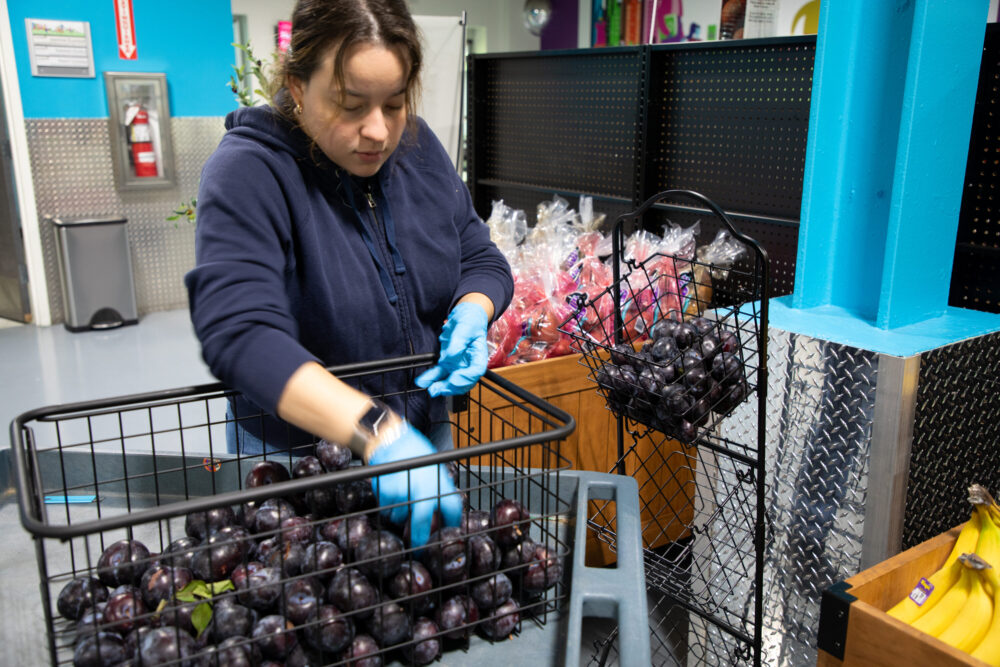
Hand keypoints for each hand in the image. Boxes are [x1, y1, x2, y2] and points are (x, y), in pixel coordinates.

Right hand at [367, 422, 463, 546]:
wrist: (392, 439)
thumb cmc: (415, 452)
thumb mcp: (434, 468)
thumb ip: (436, 488)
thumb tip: (440, 510)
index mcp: (437, 484)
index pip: (451, 509)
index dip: (452, 523)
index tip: (449, 532)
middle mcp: (421, 490)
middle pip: (422, 524)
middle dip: (420, 539)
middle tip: (418, 547)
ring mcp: (402, 492)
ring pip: (399, 518)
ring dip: (399, 515)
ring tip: (401, 497)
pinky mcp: (385, 492)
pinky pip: (386, 508)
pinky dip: (387, 505)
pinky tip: (390, 490)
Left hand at [416, 302, 488, 395]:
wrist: (465, 314)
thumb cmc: (471, 320)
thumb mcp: (465, 328)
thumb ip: (458, 344)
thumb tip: (449, 358)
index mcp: (479, 356)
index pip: (475, 372)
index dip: (464, 378)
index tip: (453, 379)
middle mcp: (469, 363)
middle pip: (462, 381)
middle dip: (450, 387)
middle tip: (438, 389)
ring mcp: (458, 364)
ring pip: (450, 380)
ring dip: (440, 386)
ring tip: (429, 388)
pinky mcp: (448, 362)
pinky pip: (440, 372)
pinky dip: (431, 377)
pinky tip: (423, 381)